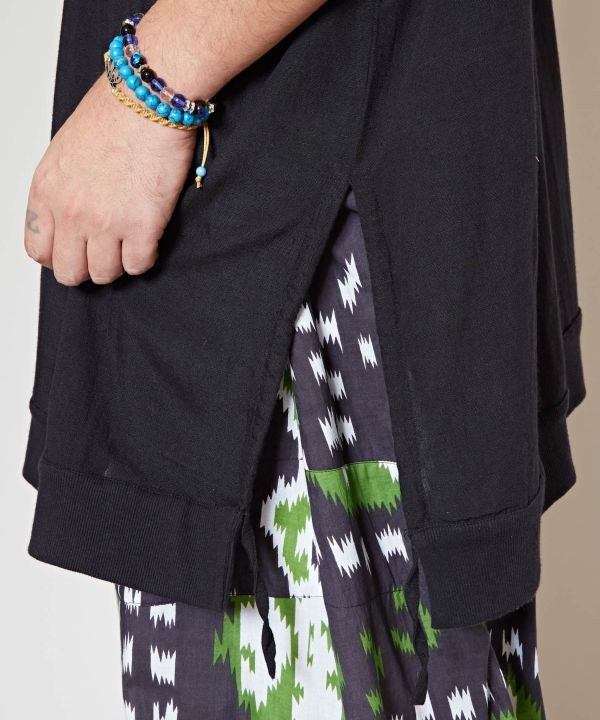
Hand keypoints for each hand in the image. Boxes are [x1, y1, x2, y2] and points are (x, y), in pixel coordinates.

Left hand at [24, 73, 196, 284]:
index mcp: (46, 191)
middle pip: (70, 272)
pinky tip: (149, 239)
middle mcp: (70, 212)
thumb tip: (72, 218)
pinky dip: (145, 258)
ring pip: (104, 274)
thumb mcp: (65, 151)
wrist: (148, 99)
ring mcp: (106, 222)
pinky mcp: (142, 227)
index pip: (38, 250)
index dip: (59, 257)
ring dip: (118, 264)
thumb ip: (62, 189)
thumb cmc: (113, 114)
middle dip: (87, 267)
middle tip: (104, 253)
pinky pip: (139, 266)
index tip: (75, 252)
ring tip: (128, 244)